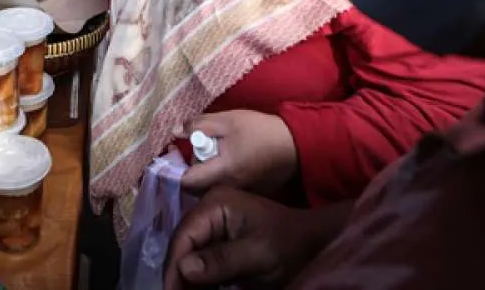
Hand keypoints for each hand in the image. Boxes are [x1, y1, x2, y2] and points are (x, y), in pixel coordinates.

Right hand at [165, 187, 342, 289]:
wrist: (311, 244)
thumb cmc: (287, 245)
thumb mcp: (257, 254)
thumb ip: (221, 260)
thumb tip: (184, 268)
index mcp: (216, 204)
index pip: (184, 235)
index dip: (174, 266)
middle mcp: (208, 209)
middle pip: (182, 244)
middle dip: (177, 272)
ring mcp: (212, 223)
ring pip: (188, 252)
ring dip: (186, 276)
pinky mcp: (218, 237)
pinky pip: (200, 257)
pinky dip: (198, 276)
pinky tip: (198, 289)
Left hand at [179, 110, 297, 195]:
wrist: (294, 144)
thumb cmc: (259, 130)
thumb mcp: (226, 120)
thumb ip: (198, 126)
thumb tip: (175, 132)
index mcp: (220, 173)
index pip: (185, 182)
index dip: (176, 168)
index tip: (178, 154)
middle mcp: (227, 190)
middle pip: (196, 188)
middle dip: (192, 169)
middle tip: (200, 148)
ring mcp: (239, 195)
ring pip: (210, 190)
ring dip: (206, 174)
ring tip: (216, 153)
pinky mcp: (249, 194)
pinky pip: (225, 190)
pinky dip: (220, 178)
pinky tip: (228, 161)